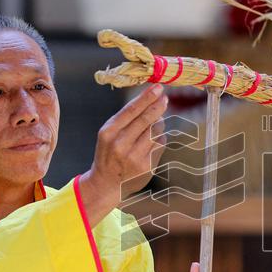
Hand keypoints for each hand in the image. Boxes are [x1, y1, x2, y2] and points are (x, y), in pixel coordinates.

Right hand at [78, 85, 167, 225]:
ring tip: (152, 125)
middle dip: (157, 106)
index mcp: (108, 132)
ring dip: (158, 124)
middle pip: (146, 120)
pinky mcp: (147, 167)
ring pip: (155, 131)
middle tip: (164, 98)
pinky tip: (151, 142)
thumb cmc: (109, 153)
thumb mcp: (108, 134)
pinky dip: (159, 139)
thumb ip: (126, 120)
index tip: (157, 88)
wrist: (106, 184)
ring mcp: (134, 157)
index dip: (146, 98)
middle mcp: (120, 144)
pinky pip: (159, 144)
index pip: (131, 110)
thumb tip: (152, 102)